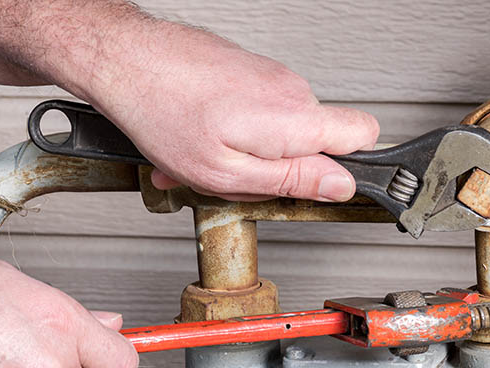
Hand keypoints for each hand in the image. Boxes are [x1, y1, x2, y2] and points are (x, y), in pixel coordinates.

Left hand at [0, 1, 379, 201]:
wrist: (123, 58)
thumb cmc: (163, 111)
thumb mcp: (227, 173)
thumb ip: (292, 181)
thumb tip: (339, 186)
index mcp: (294, 119)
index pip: (366, 136)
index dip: (347, 167)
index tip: (322, 185)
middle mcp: (291, 90)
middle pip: (315, 141)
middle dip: (280, 168)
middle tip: (235, 179)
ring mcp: (270, 76)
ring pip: (279, 130)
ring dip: (246, 153)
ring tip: (204, 158)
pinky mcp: (249, 70)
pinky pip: (256, 113)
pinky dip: (229, 133)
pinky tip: (197, 138)